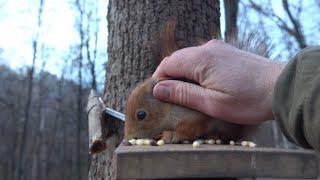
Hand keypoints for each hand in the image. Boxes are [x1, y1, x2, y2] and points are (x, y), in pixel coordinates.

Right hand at [152, 39, 283, 124]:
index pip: (167, 64)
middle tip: (170, 99)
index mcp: (201, 60)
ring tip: (185, 95)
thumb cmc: (249, 99)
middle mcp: (208, 49)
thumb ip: (183, 94)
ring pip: (189, 59)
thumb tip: (158, 89)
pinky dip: (195, 71)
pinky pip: (202, 59)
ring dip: (182, 75)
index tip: (158, 97)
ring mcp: (218, 49)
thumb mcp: (212, 103)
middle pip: (177, 60)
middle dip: (169, 78)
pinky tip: (201, 85)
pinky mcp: (226, 53)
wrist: (281, 87)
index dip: (158, 80)